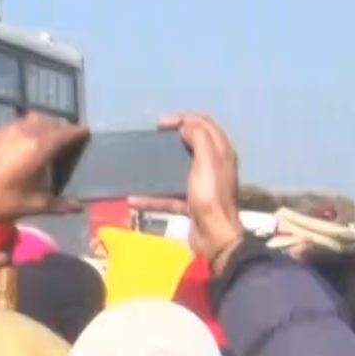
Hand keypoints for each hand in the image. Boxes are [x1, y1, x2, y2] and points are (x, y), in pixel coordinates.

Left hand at [0, 113, 89, 224]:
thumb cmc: (4, 204)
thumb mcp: (36, 205)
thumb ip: (61, 204)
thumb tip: (79, 207)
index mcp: (38, 147)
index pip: (65, 133)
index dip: (77, 132)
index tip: (85, 132)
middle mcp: (23, 133)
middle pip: (49, 122)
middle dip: (60, 128)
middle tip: (66, 139)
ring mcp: (5, 131)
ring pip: (30, 120)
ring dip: (41, 126)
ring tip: (45, 140)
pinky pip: (14, 125)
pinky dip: (24, 130)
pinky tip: (22, 144)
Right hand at [129, 114, 243, 270]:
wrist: (214, 237)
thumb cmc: (210, 196)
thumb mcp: (206, 161)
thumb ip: (199, 138)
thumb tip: (186, 124)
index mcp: (220, 152)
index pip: (204, 124)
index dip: (183, 118)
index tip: (160, 124)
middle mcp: (213, 165)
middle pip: (193, 143)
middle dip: (173, 138)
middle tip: (153, 139)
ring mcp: (202, 186)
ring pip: (179, 169)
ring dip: (160, 166)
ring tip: (143, 163)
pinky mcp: (191, 204)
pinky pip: (169, 196)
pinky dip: (153, 196)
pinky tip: (134, 198)